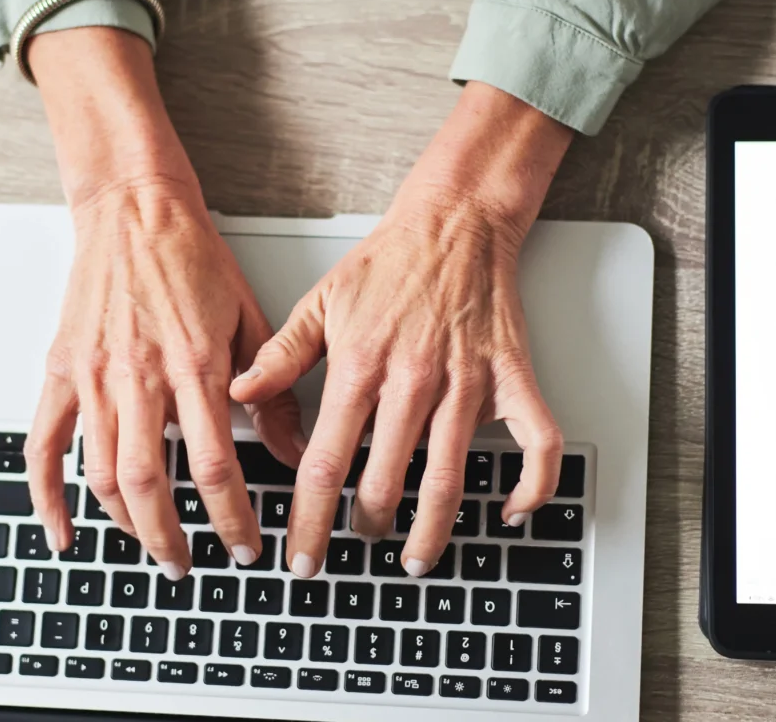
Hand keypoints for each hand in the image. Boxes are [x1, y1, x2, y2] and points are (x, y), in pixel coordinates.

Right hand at [18, 28, 303, 579]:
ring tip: (152, 547)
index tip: (246, 546)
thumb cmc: (191, 256)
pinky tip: (64, 531)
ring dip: (127, 525)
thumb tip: (294, 449)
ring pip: (102, 474)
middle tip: (192, 565)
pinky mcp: (62, 372)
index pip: (215, 468)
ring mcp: (93, 378)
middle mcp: (138, 377)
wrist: (133, 207)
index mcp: (191, 365)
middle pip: (151, 485)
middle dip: (173, 538)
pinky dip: (48, 496)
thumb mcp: (250, 320)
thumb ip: (273, 390)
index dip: (232, 519)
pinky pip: (44, 446)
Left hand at [231, 82, 573, 577]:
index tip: (302, 556)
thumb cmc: (390, 262)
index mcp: (361, 366)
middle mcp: (414, 380)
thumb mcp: (320, 303)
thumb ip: (280, 355)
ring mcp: (468, 382)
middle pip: (386, 481)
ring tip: (417, 556)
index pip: (325, 463)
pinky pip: (537, 442)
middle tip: (357, 545)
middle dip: (367, 527)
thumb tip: (237, 394)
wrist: (455, 220)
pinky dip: (531, 485)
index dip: (309, 519)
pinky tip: (508, 512)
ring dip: (432, 529)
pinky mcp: (512, 376)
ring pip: (450, 477)